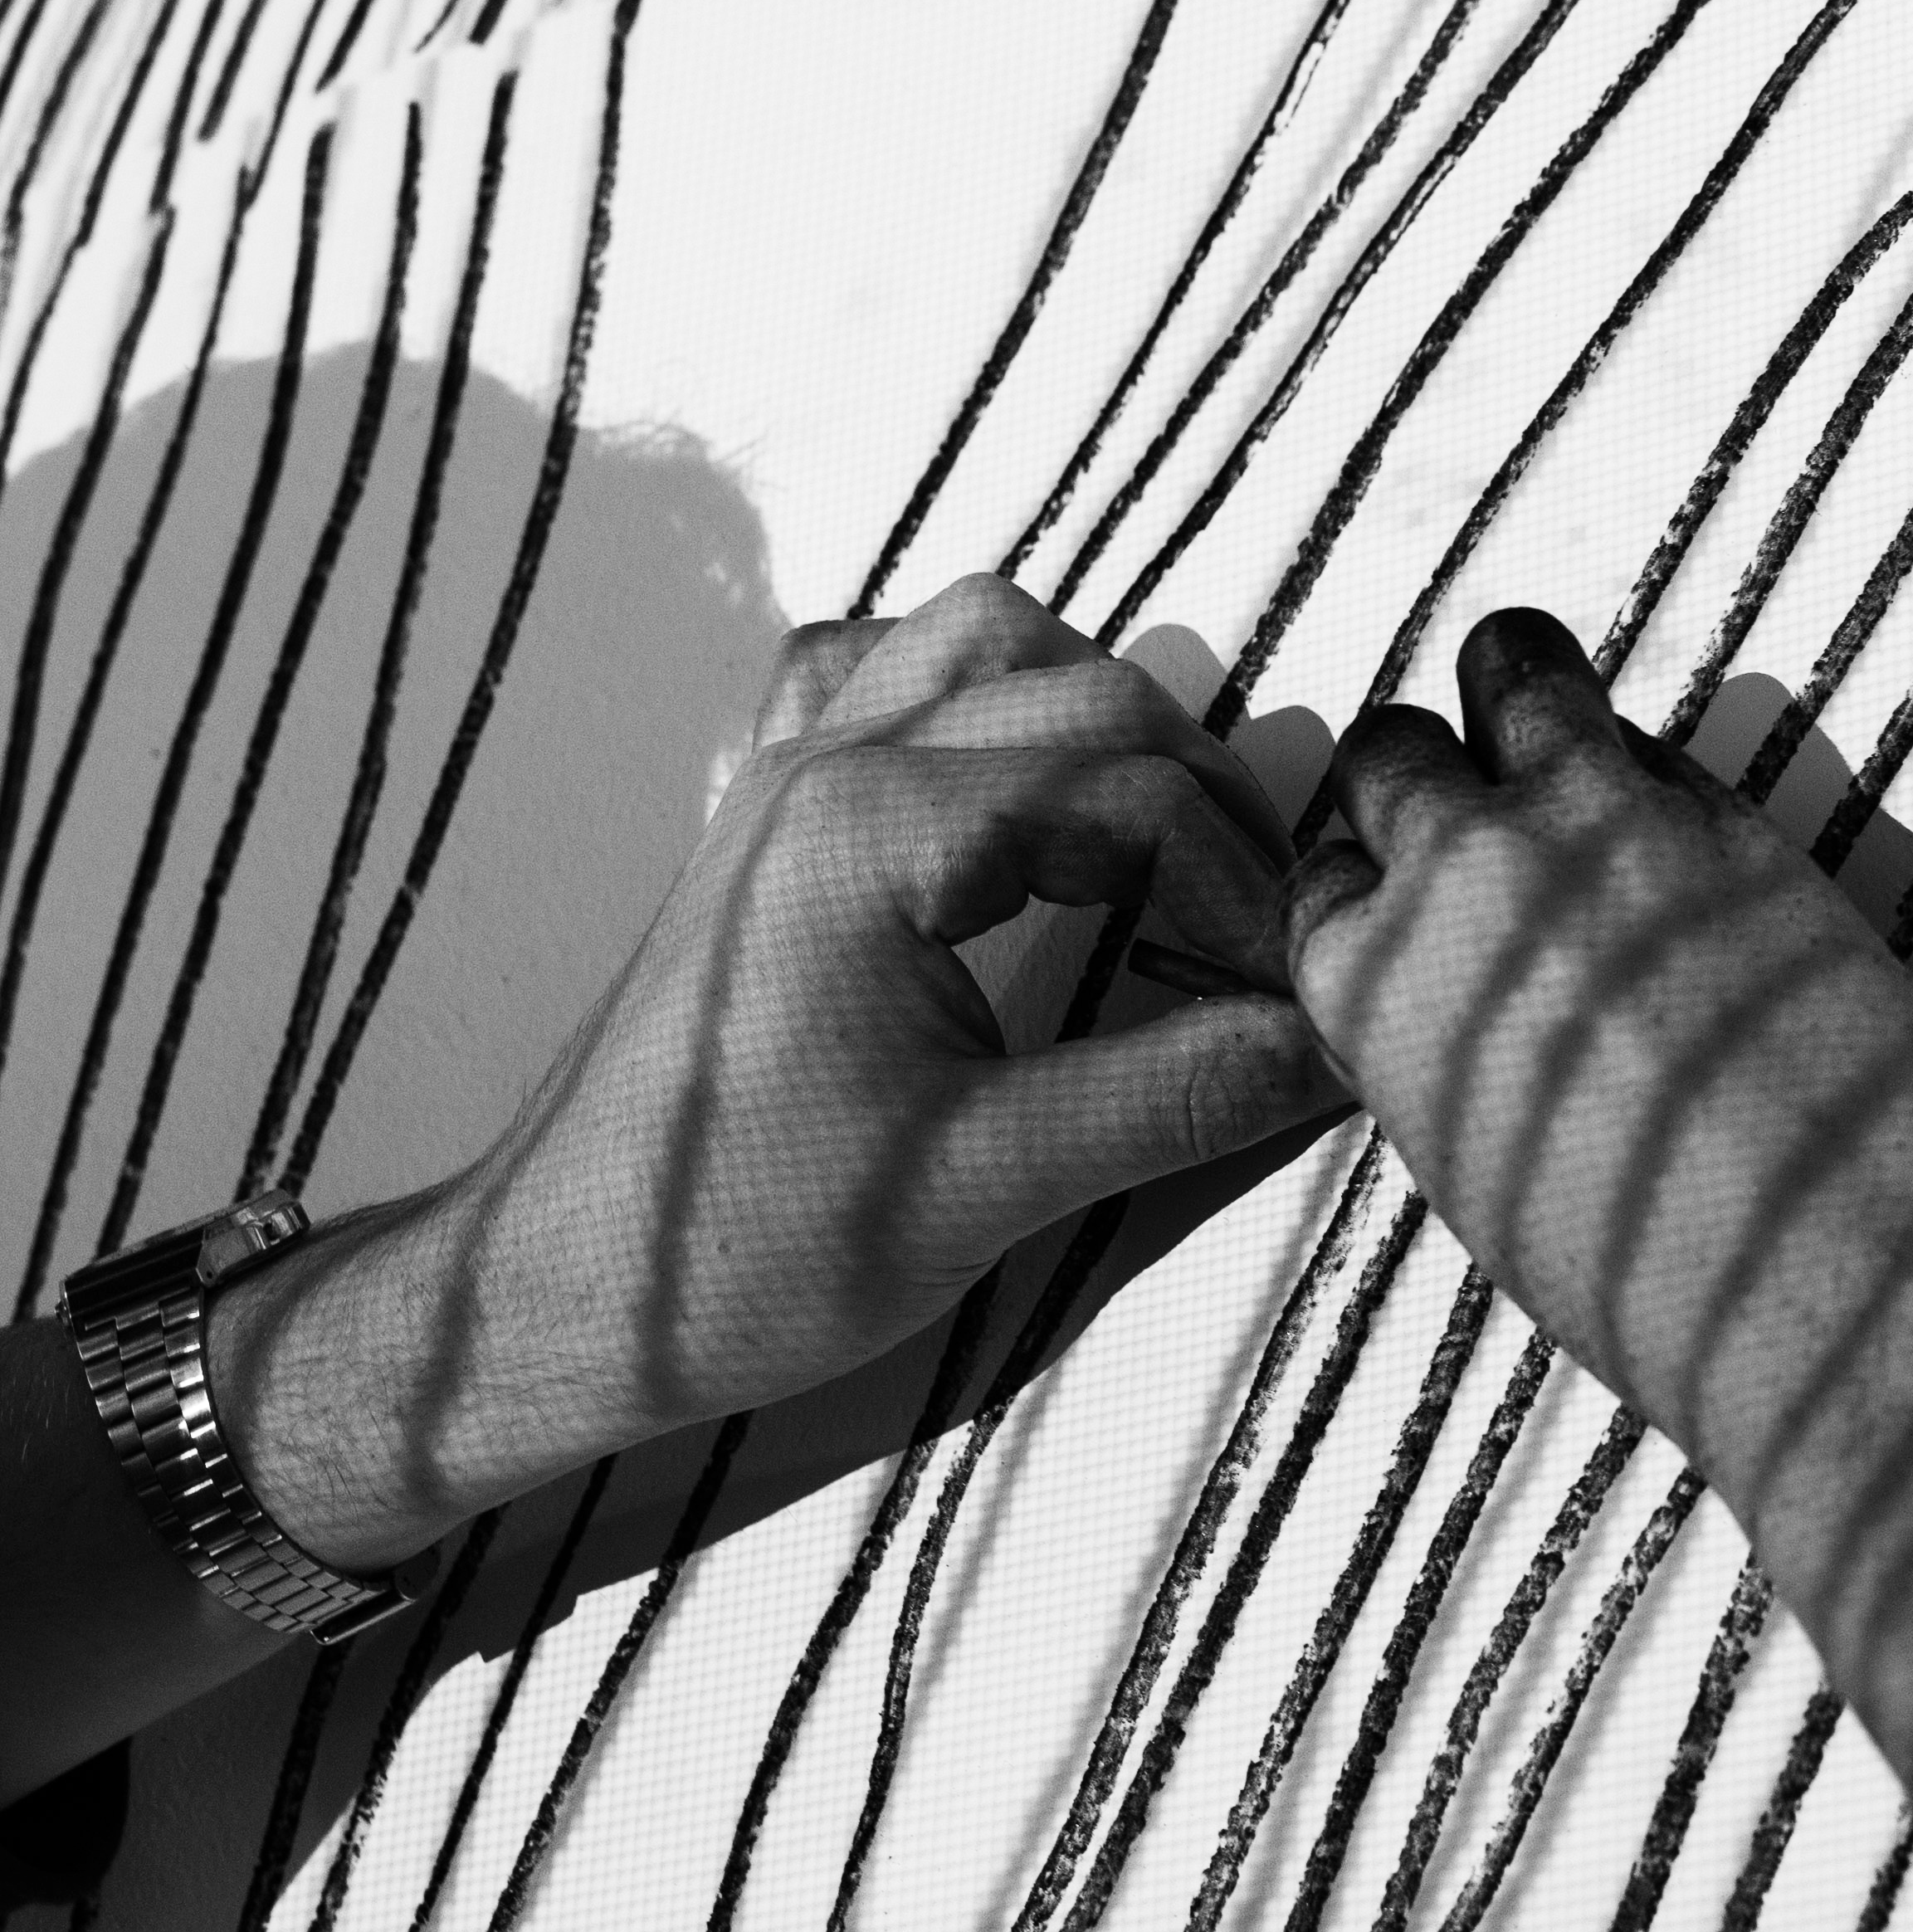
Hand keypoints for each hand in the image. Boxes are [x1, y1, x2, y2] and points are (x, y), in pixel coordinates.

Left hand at [221, 578, 1345, 1563]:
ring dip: (1094, 715)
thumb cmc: (743, 1251)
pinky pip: (869, 674)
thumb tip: (1337, 1042)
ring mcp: (782, 776)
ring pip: (979, 638)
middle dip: (1203, 795)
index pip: (1135, 794)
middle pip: (1085, 687)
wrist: (557, 1293)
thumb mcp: (992, 1184)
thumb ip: (1179, 1093)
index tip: (1296, 1001)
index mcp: (877, 833)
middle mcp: (827, 762)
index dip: (1248, 890)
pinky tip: (1009, 806)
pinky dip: (967, 700)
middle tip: (1256, 938)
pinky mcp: (757, 818)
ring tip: (1155, 852)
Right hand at [1282, 607, 1912, 1664]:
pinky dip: (1653, 770)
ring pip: (1515, 663)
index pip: (1319, 865)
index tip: (1401, 881)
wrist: (1816, 1291)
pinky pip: (1656, 738)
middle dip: (1426, 772)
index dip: (1363, 870)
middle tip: (1479, 811)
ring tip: (1554, 736)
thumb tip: (1458, 966)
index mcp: (1368, 986)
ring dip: (1522, 687)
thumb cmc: (1644, 1275)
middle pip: (1392, 748)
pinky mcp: (1725, 815)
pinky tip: (1683, 846)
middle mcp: (1459, 878)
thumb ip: (1433, 1034)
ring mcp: (1594, 827)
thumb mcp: (1471, 1163)